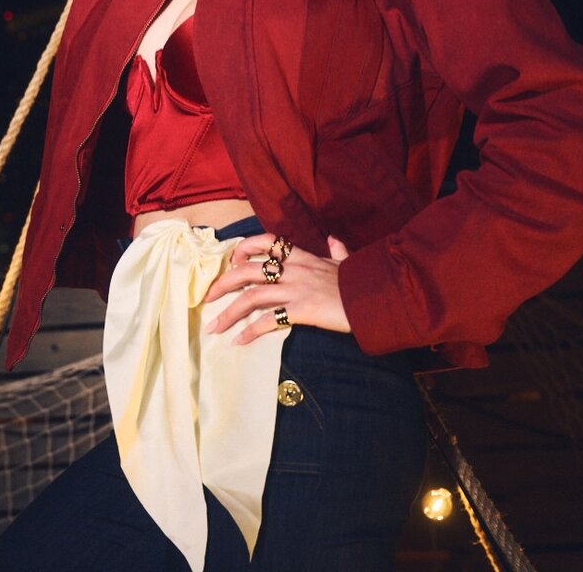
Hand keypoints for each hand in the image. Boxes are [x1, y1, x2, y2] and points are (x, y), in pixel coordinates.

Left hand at [204, 233, 351, 344]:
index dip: (245, 247)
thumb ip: (336, 251)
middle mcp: (293, 270)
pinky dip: (250, 331)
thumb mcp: (345, 262)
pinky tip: (239, 342)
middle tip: (208, 297)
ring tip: (214, 326)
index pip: (266, 242)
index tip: (232, 260)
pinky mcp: (301, 310)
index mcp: (302, 257)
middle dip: (223, 283)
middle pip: (247, 271)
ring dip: (228, 313)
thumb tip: (334, 240)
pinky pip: (268, 320)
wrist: (374, 297)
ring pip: (251, 297)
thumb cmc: (360, 281)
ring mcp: (295, 290)